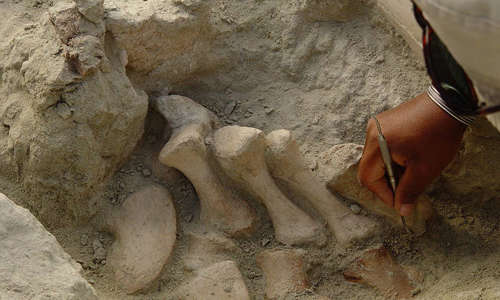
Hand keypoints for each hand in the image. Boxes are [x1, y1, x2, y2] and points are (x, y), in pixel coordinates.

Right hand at [358, 92, 464, 215]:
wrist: (450, 103)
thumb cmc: (438, 135)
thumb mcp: (425, 169)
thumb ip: (409, 191)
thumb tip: (402, 209)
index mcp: (376, 143)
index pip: (368, 178)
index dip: (383, 194)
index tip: (400, 201)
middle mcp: (371, 132)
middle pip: (369, 168)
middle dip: (387, 181)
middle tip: (407, 187)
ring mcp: (377, 125)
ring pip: (376, 157)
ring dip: (390, 169)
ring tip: (412, 169)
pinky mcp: (385, 121)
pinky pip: (381, 145)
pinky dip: (392, 156)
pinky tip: (410, 156)